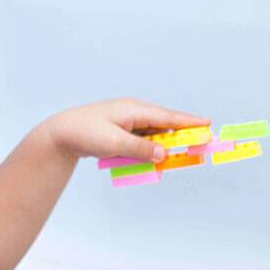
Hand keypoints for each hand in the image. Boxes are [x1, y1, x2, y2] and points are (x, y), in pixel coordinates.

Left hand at [43, 98, 209, 162]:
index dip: (190, 122)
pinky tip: (154, 159)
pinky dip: (150, 149)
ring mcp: (128, 122)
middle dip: (182, 136)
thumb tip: (164, 155)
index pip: (168, 117)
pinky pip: (143, 140)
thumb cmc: (86, 133)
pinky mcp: (123, 131)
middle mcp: (134, 112)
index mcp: (134, 110)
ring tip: (181, 155)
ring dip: (164, 147)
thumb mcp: (114, 144)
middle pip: (165, 126)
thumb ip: (140, 149)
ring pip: (155, 135)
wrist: (61, 134)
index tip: (208, 125)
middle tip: (201, 147)